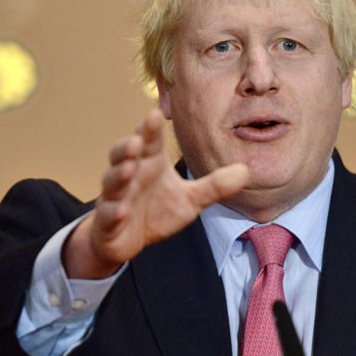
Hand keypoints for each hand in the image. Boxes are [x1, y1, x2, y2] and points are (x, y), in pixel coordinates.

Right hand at [63, 109, 248, 278]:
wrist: (127, 240)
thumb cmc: (157, 211)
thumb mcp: (191, 200)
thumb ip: (215, 185)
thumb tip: (246, 170)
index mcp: (150, 164)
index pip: (149, 141)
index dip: (150, 128)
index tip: (156, 114)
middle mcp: (130, 176)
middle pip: (124, 155)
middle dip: (128, 146)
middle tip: (138, 140)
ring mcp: (115, 197)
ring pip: (112, 181)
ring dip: (119, 174)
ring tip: (130, 168)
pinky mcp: (108, 221)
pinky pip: (109, 214)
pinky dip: (114, 211)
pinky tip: (122, 210)